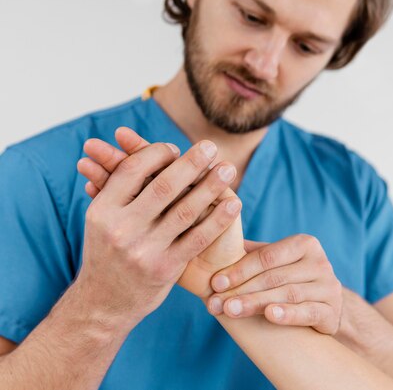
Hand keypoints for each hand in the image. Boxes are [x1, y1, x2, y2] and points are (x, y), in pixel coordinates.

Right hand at [76, 130, 240, 323]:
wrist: (104, 303)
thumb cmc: (109, 251)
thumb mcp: (102, 219)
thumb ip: (121, 189)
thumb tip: (150, 151)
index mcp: (102, 210)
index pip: (134, 170)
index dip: (158, 154)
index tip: (176, 148)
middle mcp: (121, 228)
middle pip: (163, 186)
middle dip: (191, 163)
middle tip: (211, 147)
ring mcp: (144, 250)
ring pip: (185, 210)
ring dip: (211, 186)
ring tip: (229, 168)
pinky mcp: (165, 268)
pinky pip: (198, 238)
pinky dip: (218, 219)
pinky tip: (233, 204)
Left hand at [207, 235, 343, 334]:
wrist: (325, 307)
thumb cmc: (291, 280)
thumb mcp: (274, 263)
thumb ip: (251, 254)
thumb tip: (215, 242)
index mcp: (305, 244)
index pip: (267, 256)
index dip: (239, 270)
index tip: (215, 283)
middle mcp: (320, 262)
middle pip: (274, 277)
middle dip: (242, 290)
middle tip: (216, 303)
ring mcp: (329, 286)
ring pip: (288, 294)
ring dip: (256, 303)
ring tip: (232, 311)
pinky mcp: (333, 311)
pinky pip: (309, 312)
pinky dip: (289, 314)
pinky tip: (270, 315)